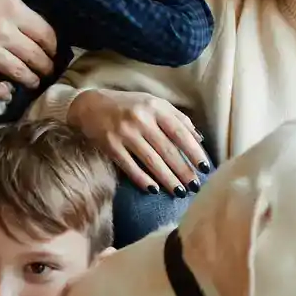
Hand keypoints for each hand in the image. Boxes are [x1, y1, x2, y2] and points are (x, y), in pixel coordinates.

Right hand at [0, 0, 58, 99]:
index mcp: (12, 9)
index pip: (45, 34)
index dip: (53, 45)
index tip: (54, 50)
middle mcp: (3, 32)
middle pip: (34, 56)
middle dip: (46, 66)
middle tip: (48, 70)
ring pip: (16, 72)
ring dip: (30, 80)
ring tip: (34, 82)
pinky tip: (6, 94)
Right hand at [68, 89, 209, 193]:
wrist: (90, 104)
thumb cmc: (129, 105)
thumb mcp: (154, 103)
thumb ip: (177, 118)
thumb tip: (200, 139)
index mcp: (155, 107)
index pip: (180, 132)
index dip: (194, 151)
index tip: (205, 167)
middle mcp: (141, 119)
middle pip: (167, 150)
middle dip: (183, 170)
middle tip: (195, 186)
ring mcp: (124, 132)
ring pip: (151, 161)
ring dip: (167, 179)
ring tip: (179, 192)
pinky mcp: (110, 145)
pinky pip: (129, 166)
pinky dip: (142, 179)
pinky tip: (153, 190)